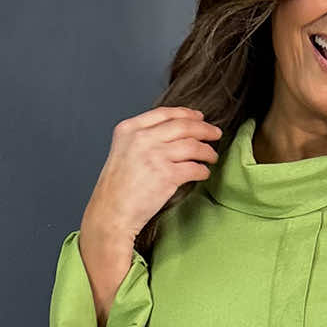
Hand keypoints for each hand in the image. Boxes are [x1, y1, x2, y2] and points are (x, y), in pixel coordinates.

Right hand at [81, 105, 222, 245]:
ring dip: (207, 151)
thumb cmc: (117, 189)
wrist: (111, 213)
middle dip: (204, 129)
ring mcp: (155, 156)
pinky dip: (203, 170)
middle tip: (215, 133)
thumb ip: (143, 139)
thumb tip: (173, 134)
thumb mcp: (123, 152)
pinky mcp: (167, 175)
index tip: (199, 117)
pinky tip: (204, 173)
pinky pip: (194, 168)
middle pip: (182, 125)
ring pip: (192, 145)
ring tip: (212, 156)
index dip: (186, 113)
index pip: (164, 113)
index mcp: (129, 129)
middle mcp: (142, 138)